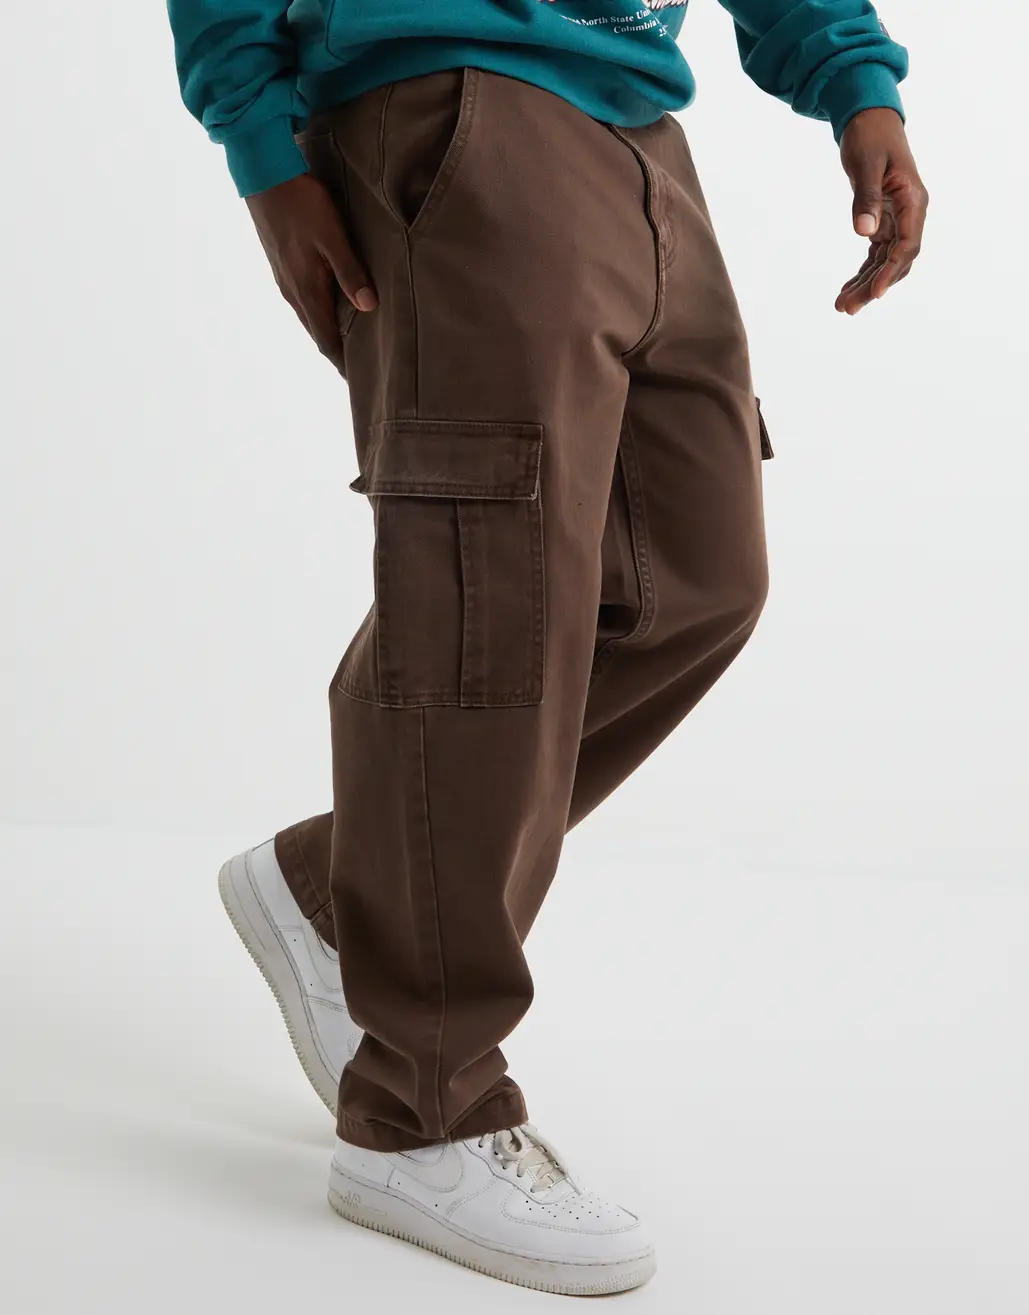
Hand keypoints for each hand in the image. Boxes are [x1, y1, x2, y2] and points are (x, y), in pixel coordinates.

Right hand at [246, 173, 377, 372]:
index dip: (343, 363)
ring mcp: (285, 280)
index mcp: (306, 292)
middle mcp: (293, 293)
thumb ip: (351, 273)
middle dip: (338, 353)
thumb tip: (369, 307)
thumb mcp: (333, 238)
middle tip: (361, 369)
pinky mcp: (282, 267)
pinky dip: (320, 314)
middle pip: (319, 334)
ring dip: (328, 333)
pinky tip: (332, 308)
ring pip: (310, 318)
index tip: (359, 381)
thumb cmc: (302, 205)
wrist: (264, 176)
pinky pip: (303, 301)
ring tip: (350, 343)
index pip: (327, 342)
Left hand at [835, 108, 927, 314]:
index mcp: (913, 200)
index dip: (891, 272)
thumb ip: (866, 198)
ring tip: (842, 306)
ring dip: (866, 284)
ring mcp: (897, 219)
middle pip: (896, 260)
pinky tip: (847, 289)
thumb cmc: (869, 136)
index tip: (876, 293)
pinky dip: (863, 272)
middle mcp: (910, 213)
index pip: (907, 245)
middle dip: (874, 286)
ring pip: (885, 262)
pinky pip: (876, 254)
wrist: (870, 119)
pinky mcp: (883, 221)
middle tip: (847, 308)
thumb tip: (863, 233)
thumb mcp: (865, 164)